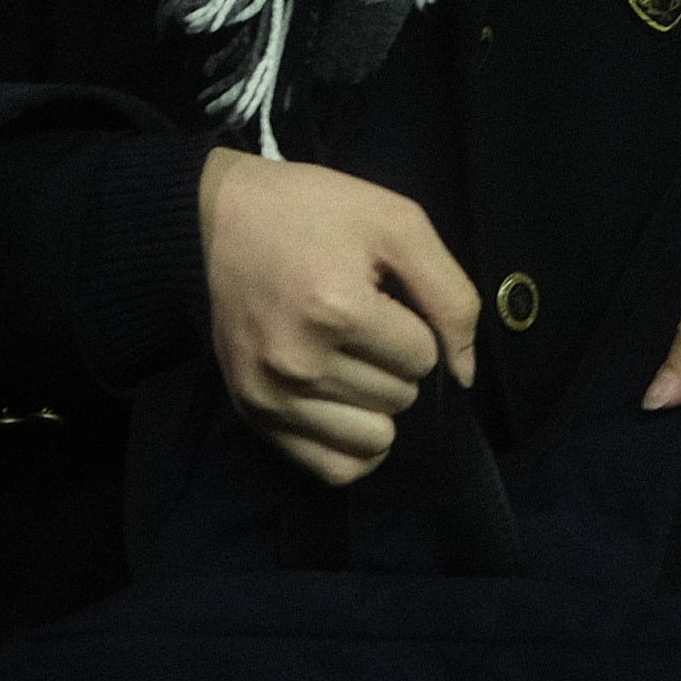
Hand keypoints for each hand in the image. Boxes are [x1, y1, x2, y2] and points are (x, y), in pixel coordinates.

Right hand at [200, 148, 480, 486]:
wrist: (215, 221)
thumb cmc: (312, 212)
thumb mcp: (396, 221)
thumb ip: (450, 294)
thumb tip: (465, 373)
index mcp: (336, 308)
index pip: (424, 356)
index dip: (413, 324)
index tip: (380, 297)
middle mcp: (300, 362)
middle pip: (400, 397)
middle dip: (394, 362)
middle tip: (359, 322)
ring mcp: (272, 395)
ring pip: (375, 437)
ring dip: (374, 402)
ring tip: (346, 359)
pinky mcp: (253, 415)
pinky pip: (333, 469)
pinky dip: (353, 446)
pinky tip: (346, 409)